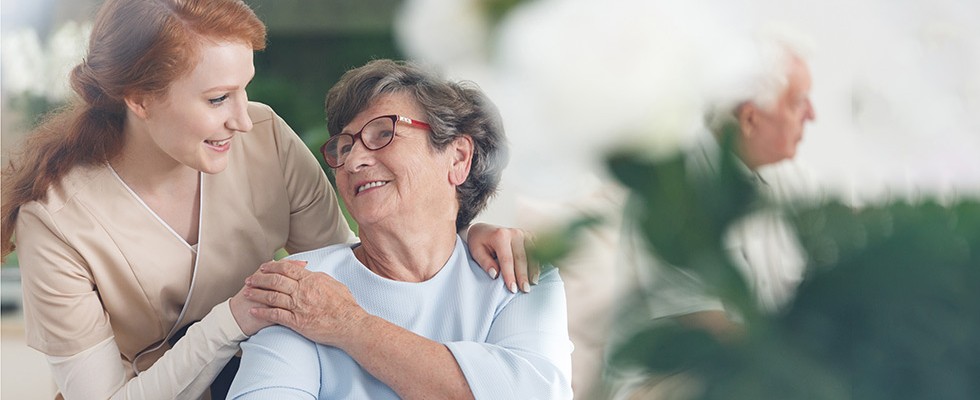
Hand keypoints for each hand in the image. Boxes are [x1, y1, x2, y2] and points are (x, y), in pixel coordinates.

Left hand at [243, 259, 366, 345]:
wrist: (350, 324)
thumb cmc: (346, 306)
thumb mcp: (334, 284)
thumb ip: (319, 278)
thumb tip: (310, 273)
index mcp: (311, 280)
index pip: (287, 269)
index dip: (273, 267)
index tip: (264, 267)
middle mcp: (302, 291)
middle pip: (275, 281)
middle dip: (260, 279)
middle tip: (249, 279)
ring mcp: (299, 306)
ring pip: (272, 296)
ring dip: (257, 294)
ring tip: (246, 293)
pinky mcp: (297, 322)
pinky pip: (275, 315)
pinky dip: (262, 312)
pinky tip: (253, 310)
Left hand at [465, 222, 539, 292]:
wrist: (484, 229)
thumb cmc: (479, 242)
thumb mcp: (476, 251)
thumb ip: (485, 262)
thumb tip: (495, 274)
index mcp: (500, 236)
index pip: (507, 259)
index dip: (510, 275)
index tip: (512, 289)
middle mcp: (514, 232)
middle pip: (521, 258)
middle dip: (523, 276)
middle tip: (525, 290)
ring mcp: (523, 233)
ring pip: (532, 254)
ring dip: (533, 270)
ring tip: (533, 283)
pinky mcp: (529, 236)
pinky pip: (536, 250)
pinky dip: (538, 262)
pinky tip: (537, 273)